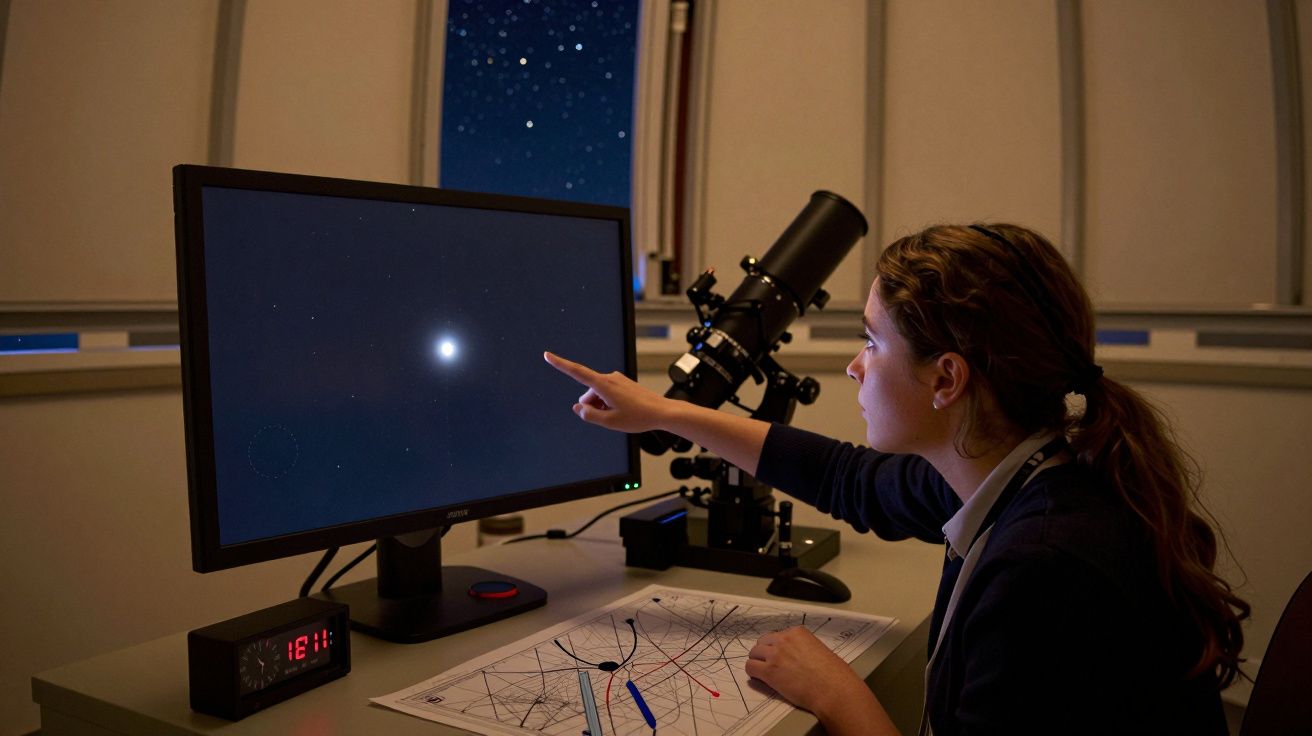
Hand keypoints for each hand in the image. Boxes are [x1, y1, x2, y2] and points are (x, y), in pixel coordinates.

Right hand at [543, 351, 670, 433]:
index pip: (576, 372)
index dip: (560, 364)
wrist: (661, 411)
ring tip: (619, 415)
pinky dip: (608, 402)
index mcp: (604, 385)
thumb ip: (590, 415)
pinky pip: (606, 393)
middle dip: (591, 405)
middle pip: (588, 392)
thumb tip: (578, 407)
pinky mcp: (622, 383)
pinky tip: (622, 411)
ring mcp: (617, 380)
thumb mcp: (610, 421)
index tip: (548, 355)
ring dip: (601, 405)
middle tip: (608, 418)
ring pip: (597, 394)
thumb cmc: (638, 417)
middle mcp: (609, 378)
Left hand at [745, 626, 874, 725]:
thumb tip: (796, 656)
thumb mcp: (820, 650)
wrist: (833, 690)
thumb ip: (803, 648)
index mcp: (797, 632)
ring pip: (753, 653)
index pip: (778, 636)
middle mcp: (784, 640)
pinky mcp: (769, 672)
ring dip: (758, 662)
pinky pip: (750, 667)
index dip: (778, 648)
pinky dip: (753, 673)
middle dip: (765, 653)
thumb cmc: (834, 674)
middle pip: (763, 642)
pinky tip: (761, 679)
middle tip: (772, 665)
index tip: (782, 658)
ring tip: (766, 673)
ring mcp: (775, 655)